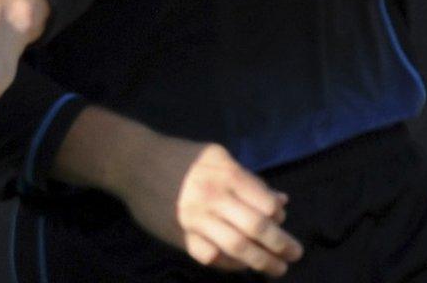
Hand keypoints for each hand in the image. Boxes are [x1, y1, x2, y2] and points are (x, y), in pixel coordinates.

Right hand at [116, 135, 302, 275]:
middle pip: (256, 228)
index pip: (266, 204)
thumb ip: (249, 180)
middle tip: (294, 255)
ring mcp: (195, 217)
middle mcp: (212, 196)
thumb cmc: (179, 158)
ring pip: (237, 247)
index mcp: (225, 173)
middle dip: (281, 246)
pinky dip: (229, 264)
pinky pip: (211, 256)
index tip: (282, 223)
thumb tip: (283, 202)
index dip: (279, 217)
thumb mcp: (216, 158)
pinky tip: (239, 265)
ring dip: (262, 262)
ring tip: (276, 269)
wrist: (132, 162)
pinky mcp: (179, 233)